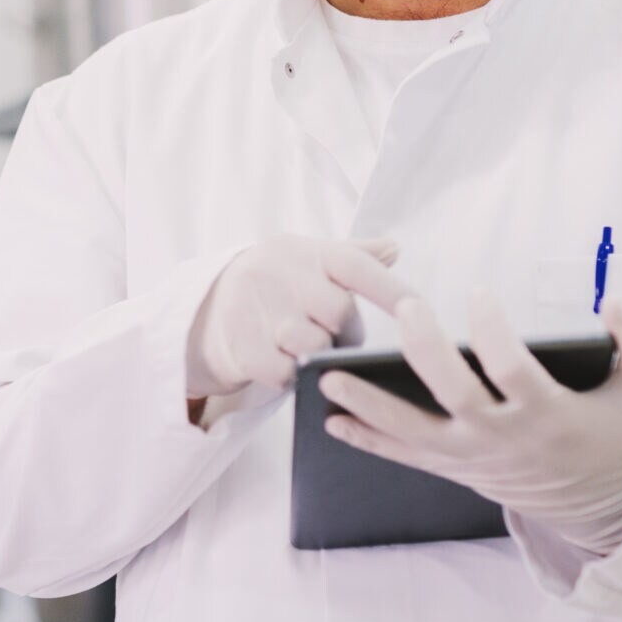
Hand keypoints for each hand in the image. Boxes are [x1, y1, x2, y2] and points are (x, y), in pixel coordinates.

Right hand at [187, 236, 412, 403]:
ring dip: (318, 355)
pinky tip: (284, 365)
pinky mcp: (239, 344)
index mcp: (301, 251)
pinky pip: (285, 371)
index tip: (419, 308)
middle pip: (338, 310)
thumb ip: (353, 256)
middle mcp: (276, 272)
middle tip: (336, 339)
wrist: (203, 312)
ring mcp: (254, 307)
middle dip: (345, 332)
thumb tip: (395, 247)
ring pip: (313, 344)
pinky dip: (291, 375)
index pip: (355, 264)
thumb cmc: (273, 286)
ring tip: (308, 351)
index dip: (389, 287)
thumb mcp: (307, 261)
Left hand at [320, 294, 621, 557]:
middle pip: (454, 395)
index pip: (513, 370)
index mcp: (549, 414)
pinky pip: (406, 457)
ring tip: (330, 376)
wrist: (606, 503)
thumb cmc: (619, 433)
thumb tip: (614, 302)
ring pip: (414, 432)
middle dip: (425, 351)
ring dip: (368, 405)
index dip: (494, 331)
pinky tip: (332, 421)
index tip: (478, 292)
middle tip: (403, 308)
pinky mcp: (458, 470)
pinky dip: (368, 441)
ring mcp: (475, 458)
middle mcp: (505, 438)